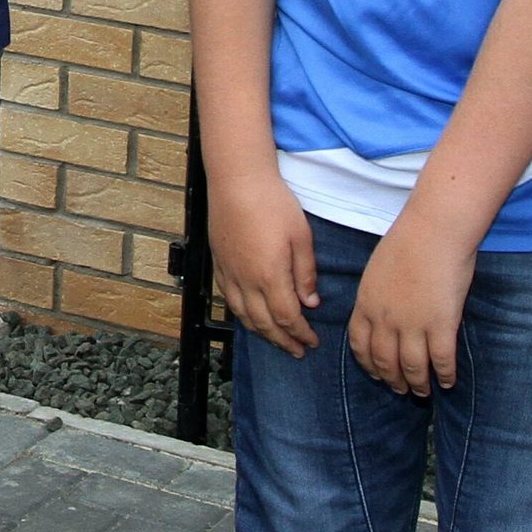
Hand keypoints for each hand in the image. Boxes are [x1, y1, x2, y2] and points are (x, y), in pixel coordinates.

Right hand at [210, 170, 321, 358]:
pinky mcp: (219, 264)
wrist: (237, 181)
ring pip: (244, 316)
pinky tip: (250, 316)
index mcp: (270, 275)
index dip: (300, 334)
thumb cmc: (273, 203)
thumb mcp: (301, 236)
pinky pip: (229, 300)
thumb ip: (305, 273)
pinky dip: (242, 315)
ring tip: (276, 340)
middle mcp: (246, 281)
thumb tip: (310, 303)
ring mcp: (229, 274)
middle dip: (282, 341)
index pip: (286, 318)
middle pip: (264, 324)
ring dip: (261, 333)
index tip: (312, 341)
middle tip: (297, 351)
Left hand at [346, 217, 476, 396]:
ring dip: (417, 384)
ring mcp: (413, 325)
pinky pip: (442, 360)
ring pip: (412, 367)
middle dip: (392, 380)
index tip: (376, 374)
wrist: (434, 230)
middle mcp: (385, 320)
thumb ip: (376, 294)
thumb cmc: (408, 241)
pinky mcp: (441, 325)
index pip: (360, 345)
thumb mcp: (377, 269)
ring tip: (423, 391)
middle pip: (385, 361)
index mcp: (366, 304)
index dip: (368, 364)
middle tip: (400, 389)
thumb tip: (380, 309)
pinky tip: (448, 382)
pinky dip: (444, 375)